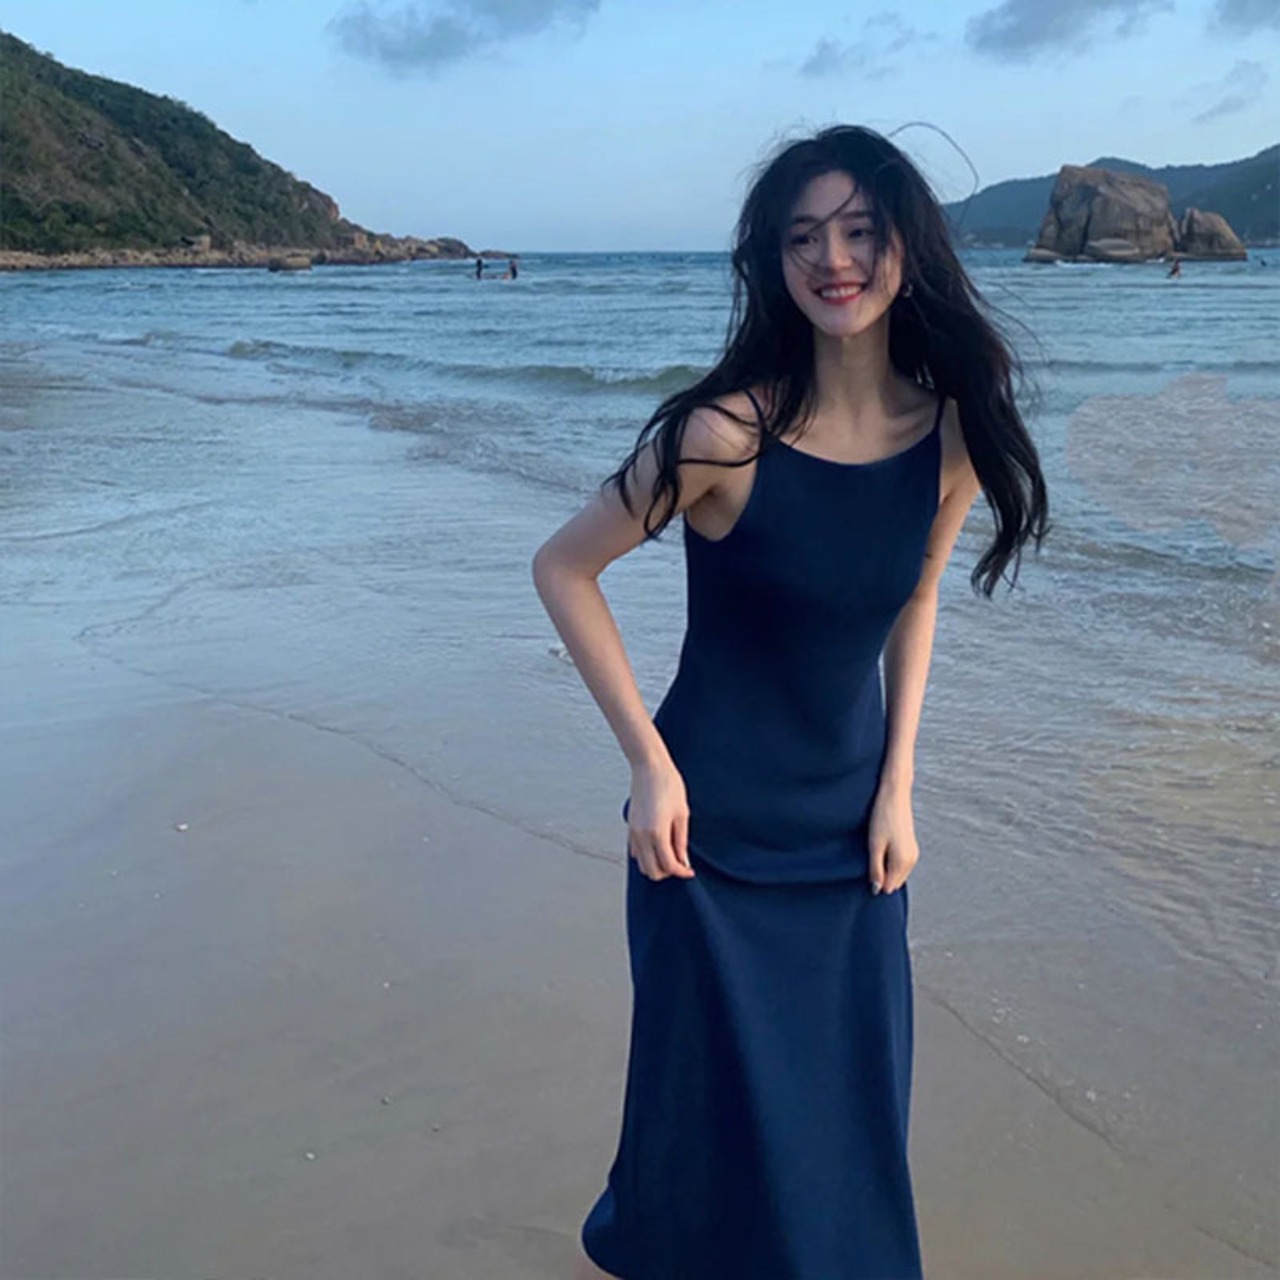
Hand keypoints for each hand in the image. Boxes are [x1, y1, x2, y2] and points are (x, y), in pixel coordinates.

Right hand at [626, 760, 694, 879]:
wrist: (649, 767)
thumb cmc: (668, 785)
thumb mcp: (682, 814)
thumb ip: (681, 840)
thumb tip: (683, 859)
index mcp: (657, 833)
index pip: (668, 865)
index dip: (681, 872)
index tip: (689, 871)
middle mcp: (642, 836)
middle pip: (652, 871)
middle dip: (667, 872)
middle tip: (679, 864)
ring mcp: (633, 832)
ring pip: (641, 864)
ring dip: (656, 865)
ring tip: (670, 856)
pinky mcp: (630, 827)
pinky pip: (636, 852)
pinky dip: (647, 856)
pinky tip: (658, 847)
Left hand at [867, 781, 918, 894]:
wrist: (895, 794)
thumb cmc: (882, 817)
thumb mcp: (874, 845)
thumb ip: (876, 869)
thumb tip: (877, 890)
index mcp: (902, 862)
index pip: (888, 887)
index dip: (875, 883)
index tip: (864, 869)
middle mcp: (911, 861)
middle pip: (894, 882)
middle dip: (881, 878)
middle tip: (868, 860)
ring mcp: (913, 853)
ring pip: (897, 873)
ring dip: (885, 870)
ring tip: (874, 852)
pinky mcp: (910, 846)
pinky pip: (900, 864)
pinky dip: (890, 862)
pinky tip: (881, 849)